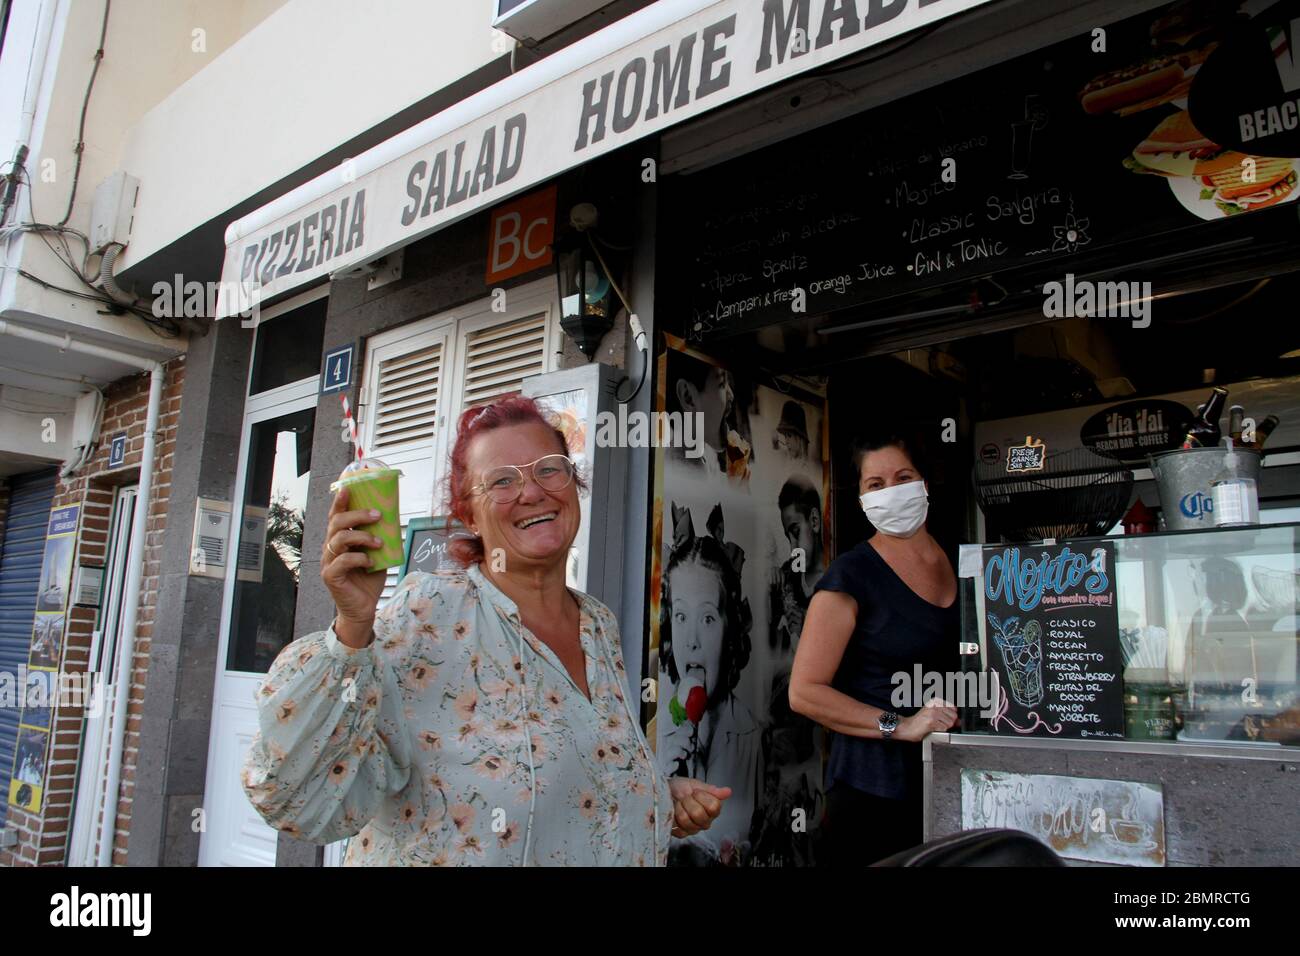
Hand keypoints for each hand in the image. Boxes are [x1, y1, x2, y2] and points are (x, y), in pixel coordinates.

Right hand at [321, 486, 387, 644]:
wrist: (364, 608)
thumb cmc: (369, 579)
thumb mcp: (378, 554)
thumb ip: (381, 537)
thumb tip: (395, 518)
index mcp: (340, 539)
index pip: (337, 516)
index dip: (340, 501)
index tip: (349, 488)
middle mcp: (331, 548)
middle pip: (337, 523)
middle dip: (357, 515)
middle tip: (377, 514)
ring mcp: (328, 562)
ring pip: (339, 539)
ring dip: (362, 537)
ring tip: (379, 542)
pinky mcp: (331, 576)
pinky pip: (343, 561)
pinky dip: (360, 558)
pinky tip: (371, 562)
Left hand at [668, 778, 732, 837]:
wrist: (665, 792)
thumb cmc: (681, 788)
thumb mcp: (696, 785)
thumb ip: (712, 790)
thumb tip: (728, 791)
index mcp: (712, 809)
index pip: (714, 807)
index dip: (701, 796)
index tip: (695, 792)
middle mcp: (706, 821)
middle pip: (699, 814)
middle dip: (688, 801)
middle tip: (685, 797)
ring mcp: (694, 829)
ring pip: (686, 820)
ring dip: (679, 808)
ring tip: (678, 804)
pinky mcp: (682, 834)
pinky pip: (678, 827)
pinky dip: (673, 816)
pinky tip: (674, 812)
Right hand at [894, 699, 957, 741]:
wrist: (906, 727)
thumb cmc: (919, 722)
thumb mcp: (933, 715)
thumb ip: (947, 716)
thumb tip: (960, 721)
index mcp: (935, 701)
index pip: (954, 708)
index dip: (952, 716)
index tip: (946, 719)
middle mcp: (934, 705)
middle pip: (953, 716)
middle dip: (948, 723)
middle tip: (938, 724)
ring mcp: (933, 713)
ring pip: (949, 723)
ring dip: (943, 727)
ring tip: (934, 726)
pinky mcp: (931, 721)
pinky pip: (944, 728)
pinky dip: (939, 731)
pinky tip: (932, 729)